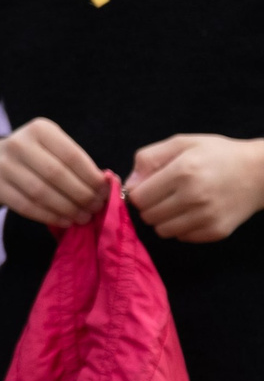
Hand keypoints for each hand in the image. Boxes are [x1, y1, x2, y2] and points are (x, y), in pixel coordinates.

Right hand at [0, 117, 104, 228]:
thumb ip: (79, 164)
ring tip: (83, 217)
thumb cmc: (37, 156)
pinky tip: (64, 220)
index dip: (92, 178)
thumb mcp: (55, 149)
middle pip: (57, 174)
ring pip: (41, 192)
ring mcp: (3, 164)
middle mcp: (18, 143)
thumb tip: (108, 185)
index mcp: (39, 129)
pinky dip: (49, 216)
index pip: (72, 156)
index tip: (105, 193)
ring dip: (67, 208)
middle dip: (82, 195)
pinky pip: (26, 206)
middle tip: (96, 208)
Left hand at [127, 135, 263, 241]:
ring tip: (176, 204)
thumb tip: (129, 184)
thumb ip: (149, 159)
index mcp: (182, 171)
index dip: (138, 193)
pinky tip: (192, 212)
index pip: (139, 197)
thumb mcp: (181, 143)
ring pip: (162, 230)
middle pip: (148, 216)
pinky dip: (181, 228)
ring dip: (163, 219)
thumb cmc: (216, 154)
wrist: (259, 173)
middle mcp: (194, 197)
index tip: (147, 187)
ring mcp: (207, 217)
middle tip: (162, 195)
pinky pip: (182, 237)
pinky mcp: (217, 231)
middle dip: (148, 207)